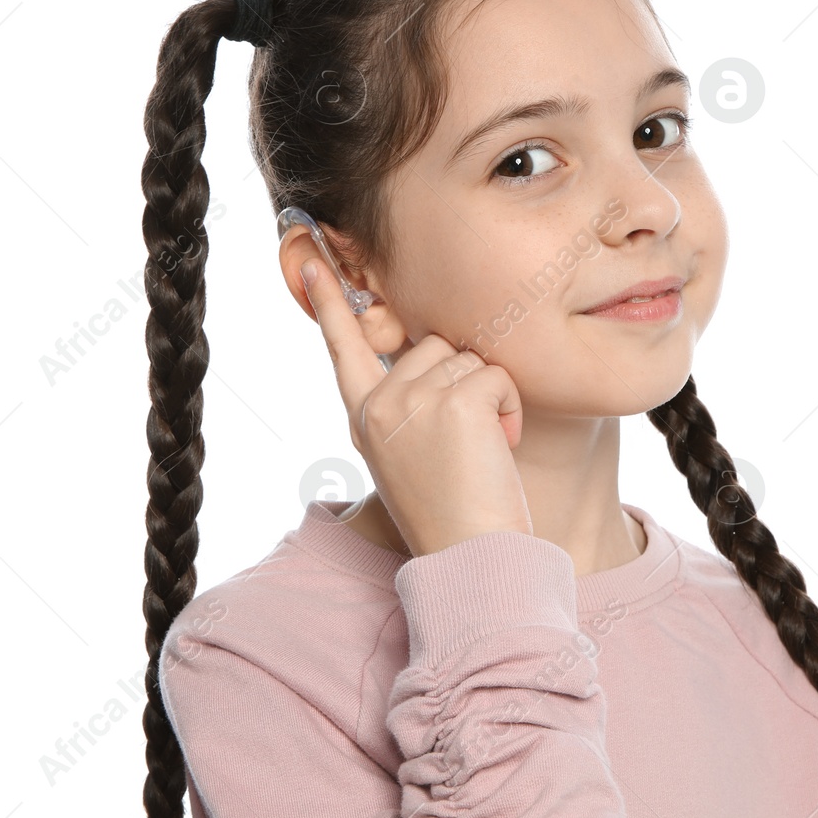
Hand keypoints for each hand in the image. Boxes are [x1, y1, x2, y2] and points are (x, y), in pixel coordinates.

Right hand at [299, 258, 532, 557]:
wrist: (472, 558)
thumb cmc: (454, 512)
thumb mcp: (411, 452)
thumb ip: (410, 403)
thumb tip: (434, 349)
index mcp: (364, 417)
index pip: (343, 346)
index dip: (330, 301)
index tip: (308, 260)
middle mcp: (380, 404)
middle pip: (435, 346)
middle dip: (464, 382)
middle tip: (467, 442)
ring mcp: (412, 401)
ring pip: (469, 358)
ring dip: (491, 398)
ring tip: (481, 451)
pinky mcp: (454, 402)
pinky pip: (496, 375)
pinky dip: (509, 408)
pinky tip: (498, 447)